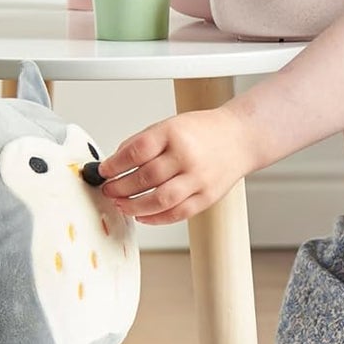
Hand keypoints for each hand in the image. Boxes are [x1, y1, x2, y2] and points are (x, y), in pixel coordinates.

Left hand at [97, 107, 252, 224]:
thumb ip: (144, 143)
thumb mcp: (170, 125)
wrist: (239, 138)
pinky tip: (142, 215)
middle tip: (108, 189)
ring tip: (121, 204)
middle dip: (120, 187)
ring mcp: (199, 178)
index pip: (136, 151)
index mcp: (174, 133)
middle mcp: (187, 156)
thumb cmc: (203, 131)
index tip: (103, 170)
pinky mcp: (207, 197)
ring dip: (134, 206)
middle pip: (145, 178)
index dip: (115, 164)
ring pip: (160, 200)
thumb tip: (115, 164)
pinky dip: (156, 218)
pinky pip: (178, 213)